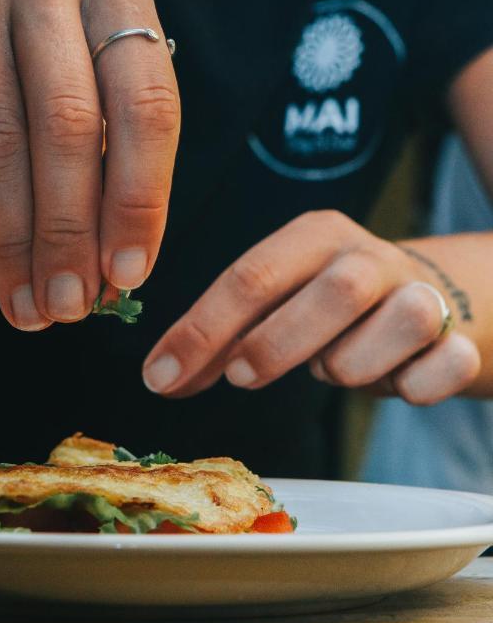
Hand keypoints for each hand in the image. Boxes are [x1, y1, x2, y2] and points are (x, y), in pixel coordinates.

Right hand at [0, 0, 178, 329]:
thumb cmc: (36, 58)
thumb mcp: (93, 82)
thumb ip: (113, 162)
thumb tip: (115, 275)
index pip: (146, 104)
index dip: (139, 200)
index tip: (128, 275)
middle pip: (67, 125)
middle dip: (70, 233)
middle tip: (70, 305)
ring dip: (15, 241)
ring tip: (29, 306)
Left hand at [143, 211, 480, 404]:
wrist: (430, 301)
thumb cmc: (334, 310)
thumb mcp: (279, 307)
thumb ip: (226, 336)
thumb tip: (163, 375)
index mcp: (315, 238)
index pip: (252, 277)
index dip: (201, 331)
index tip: (160, 379)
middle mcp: (370, 258)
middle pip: (333, 292)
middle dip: (277, 344)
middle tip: (242, 377)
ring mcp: (422, 294)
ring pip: (400, 323)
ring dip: (353, 365)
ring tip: (337, 369)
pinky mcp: (462, 338)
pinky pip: (447, 363)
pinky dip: (417, 384)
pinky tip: (399, 383)